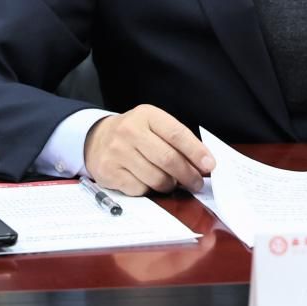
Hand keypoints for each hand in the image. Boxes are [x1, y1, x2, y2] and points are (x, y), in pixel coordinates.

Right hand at [84, 105, 214, 195]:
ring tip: (172, 183)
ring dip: (170, 185)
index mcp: (147, 115)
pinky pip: (139, 189)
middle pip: (168, 159)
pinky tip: (148, 182)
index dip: (196, 152)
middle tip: (197, 183)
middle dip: (188, 175)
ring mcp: (117, 152)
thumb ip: (177, 140)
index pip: (176, 134)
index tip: (209, 165)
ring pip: (156, 178)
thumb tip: (203, 164)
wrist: (96, 138)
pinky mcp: (108, 172)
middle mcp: (129, 131)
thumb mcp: (154, 126)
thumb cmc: (135, 134)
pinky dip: (149, 190)